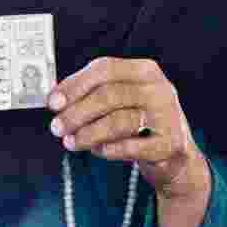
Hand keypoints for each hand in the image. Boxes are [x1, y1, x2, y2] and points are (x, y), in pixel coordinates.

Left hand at [47, 57, 207, 198]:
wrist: (174, 158)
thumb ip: (90, 94)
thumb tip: (53, 95)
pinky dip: (110, 150)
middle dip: (76, 113)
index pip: (104, 68)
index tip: (52, 103)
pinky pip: (132, 147)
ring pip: (119, 121)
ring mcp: (168, 116)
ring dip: (88, 134)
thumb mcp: (119, 101)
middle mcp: (159, 89)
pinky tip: (98, 151)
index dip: (74, 85)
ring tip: (70, 142)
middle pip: (109, 95)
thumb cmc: (137, 124)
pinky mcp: (171, 144)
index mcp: (144, 71)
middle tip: (56, 127)